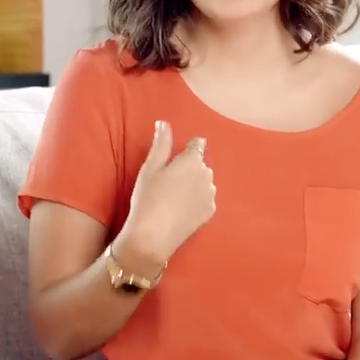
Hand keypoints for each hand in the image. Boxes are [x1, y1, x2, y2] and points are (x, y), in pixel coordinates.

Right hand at [119, 120, 214, 264]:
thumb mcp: (150, 168)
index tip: (178, 157)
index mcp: (192, 160)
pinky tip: (181, 208)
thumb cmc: (148, 198)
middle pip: (201, 164)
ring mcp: (210, 194)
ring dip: (194, 184)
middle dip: (189, 168)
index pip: (197, 144)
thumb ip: (161, 143)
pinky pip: (205, 199)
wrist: (153, 236)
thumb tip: (163, 123)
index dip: (188, 148)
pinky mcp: (210, 212)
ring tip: (174, 196)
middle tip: (168, 181)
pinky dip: (196, 200)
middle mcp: (207, 174)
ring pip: (204, 182)